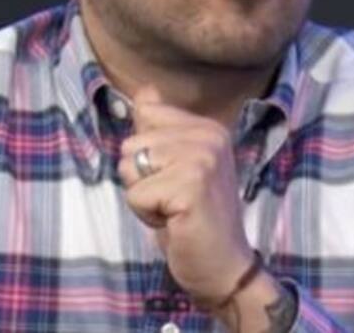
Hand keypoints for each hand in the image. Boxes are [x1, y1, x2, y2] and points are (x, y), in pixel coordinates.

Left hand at [118, 86, 254, 306]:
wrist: (223, 264)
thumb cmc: (194, 218)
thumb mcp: (176, 166)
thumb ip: (160, 127)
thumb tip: (144, 90)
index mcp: (208, 127)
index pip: (146, 115)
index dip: (146, 154)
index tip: (174, 177)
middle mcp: (210, 136)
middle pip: (132, 143)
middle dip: (141, 178)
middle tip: (174, 198)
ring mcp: (203, 159)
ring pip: (130, 166)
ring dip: (143, 196)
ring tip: (173, 208)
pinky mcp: (191, 186)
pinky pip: (136, 194)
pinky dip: (147, 215)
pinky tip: (175, 220)